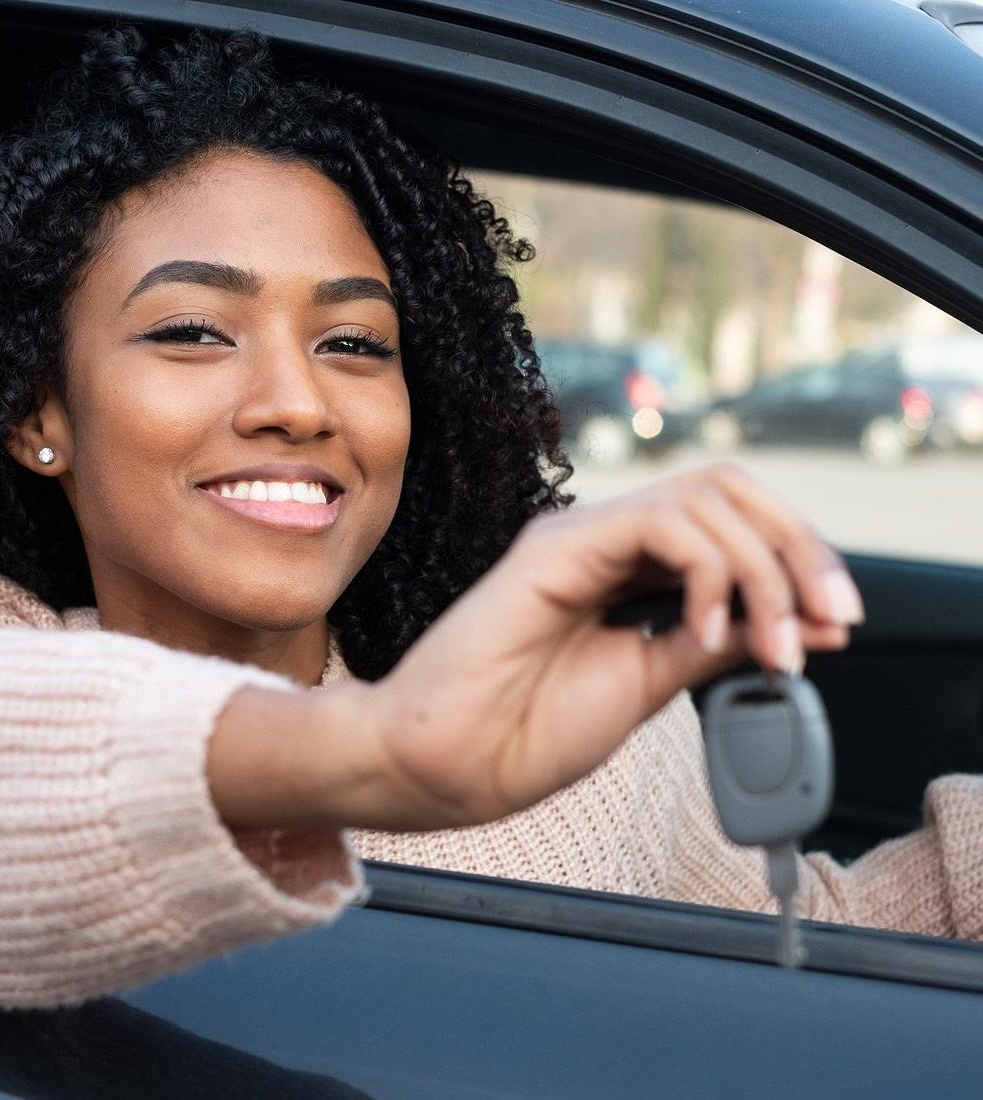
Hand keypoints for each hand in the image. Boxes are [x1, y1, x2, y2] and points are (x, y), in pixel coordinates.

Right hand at [354, 462, 860, 829]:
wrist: (446, 764)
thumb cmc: (525, 731)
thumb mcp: (651, 682)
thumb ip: (718, 644)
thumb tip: (806, 626)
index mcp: (626, 571)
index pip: (733, 526)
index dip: (798, 561)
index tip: (836, 625)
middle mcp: (606, 541)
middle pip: (731, 492)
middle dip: (799, 549)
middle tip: (830, 617)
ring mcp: (579, 537)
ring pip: (706, 496)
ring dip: (764, 567)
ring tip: (769, 643)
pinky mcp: (555, 546)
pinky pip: (660, 523)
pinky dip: (710, 570)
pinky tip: (705, 628)